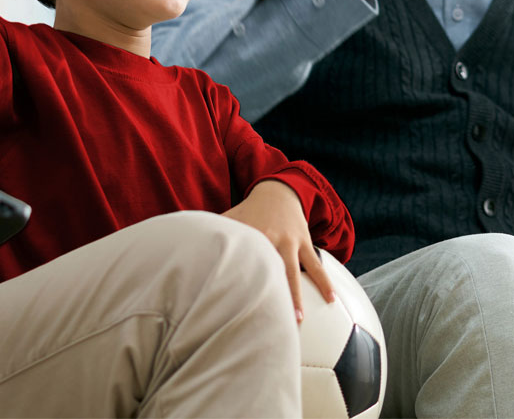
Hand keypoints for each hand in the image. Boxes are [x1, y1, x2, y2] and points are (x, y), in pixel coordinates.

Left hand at [223, 180, 334, 320]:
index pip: (240, 260)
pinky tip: (331, 299)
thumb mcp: (228, 218)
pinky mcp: (305, 242)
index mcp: (247, 235)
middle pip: (268, 270)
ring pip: (294, 272)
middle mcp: (268, 238)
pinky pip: (316, 265)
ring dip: (297, 295)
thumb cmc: (248, 211)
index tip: (229, 307)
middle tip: (266, 320)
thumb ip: (210, 234)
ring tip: (298, 319)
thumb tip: (181, 244)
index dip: (235, 282)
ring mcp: (289, 241)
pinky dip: (324, 282)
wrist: (278, 192)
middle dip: (269, 295)